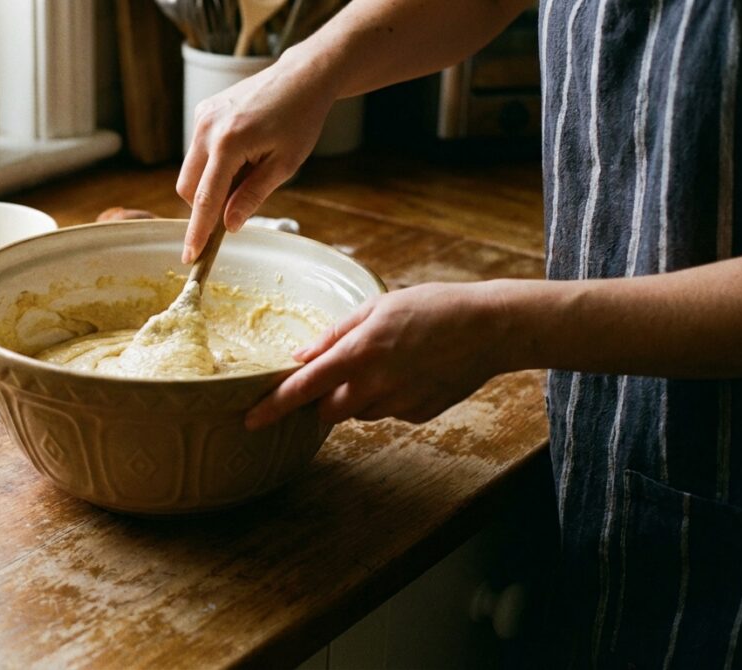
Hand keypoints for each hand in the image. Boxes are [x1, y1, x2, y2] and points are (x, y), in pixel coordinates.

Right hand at [176, 54, 336, 262]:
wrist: (301, 77)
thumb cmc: (300, 119)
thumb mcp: (285, 165)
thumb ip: (253, 196)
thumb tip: (229, 226)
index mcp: (228, 144)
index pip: (205, 199)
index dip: (197, 232)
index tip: (190, 257)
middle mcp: (207, 129)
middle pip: (188, 188)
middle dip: (205, 205)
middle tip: (238, 204)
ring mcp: (202, 117)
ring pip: (190, 170)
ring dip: (211, 183)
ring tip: (248, 169)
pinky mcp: (203, 111)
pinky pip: (197, 150)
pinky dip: (213, 163)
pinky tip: (243, 152)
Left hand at [245, 282, 509, 428]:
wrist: (491, 328)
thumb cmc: (433, 307)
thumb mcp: (377, 306)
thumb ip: (335, 334)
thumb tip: (300, 357)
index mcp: (360, 353)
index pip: (304, 388)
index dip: (273, 407)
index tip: (250, 420)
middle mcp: (376, 386)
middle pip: (327, 410)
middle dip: (323, 397)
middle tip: (341, 369)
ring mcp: (399, 405)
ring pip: (358, 413)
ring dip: (357, 396)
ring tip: (387, 362)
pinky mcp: (419, 415)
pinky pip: (388, 413)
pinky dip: (388, 398)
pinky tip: (410, 372)